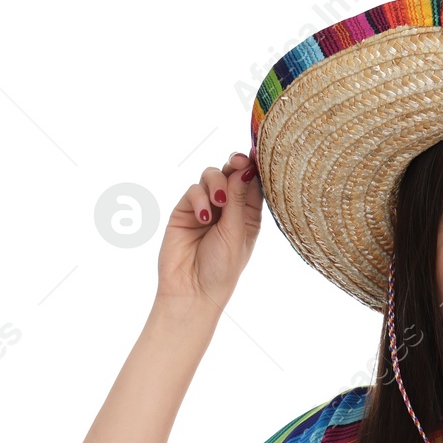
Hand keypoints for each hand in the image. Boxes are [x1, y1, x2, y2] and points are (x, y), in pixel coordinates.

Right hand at [157, 150, 266, 312]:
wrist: (193, 289)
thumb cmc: (223, 267)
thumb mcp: (236, 232)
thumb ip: (238, 200)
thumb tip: (244, 168)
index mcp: (249, 214)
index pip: (253, 183)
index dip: (255, 167)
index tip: (257, 153)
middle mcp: (228, 207)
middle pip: (231, 173)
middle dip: (235, 164)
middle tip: (238, 162)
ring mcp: (206, 207)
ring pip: (210, 176)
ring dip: (215, 183)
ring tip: (218, 203)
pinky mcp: (184, 210)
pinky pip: (192, 191)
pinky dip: (199, 200)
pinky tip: (204, 219)